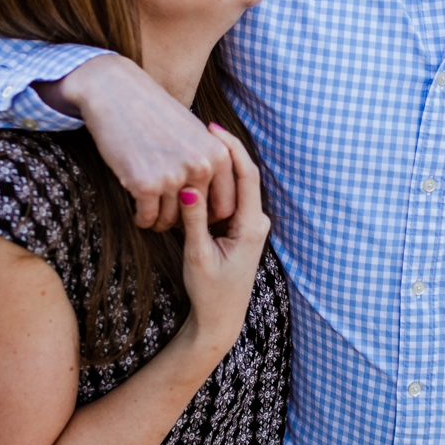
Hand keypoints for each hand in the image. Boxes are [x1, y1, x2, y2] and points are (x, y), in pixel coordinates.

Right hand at [38, 55, 234, 229]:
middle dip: (185, 223)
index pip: (226, 206)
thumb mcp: (195, 133)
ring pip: (171, 220)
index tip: (196, 216)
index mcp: (218, 155)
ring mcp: (173, 176)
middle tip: (170, 216)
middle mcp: (201, 167)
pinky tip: (137, 210)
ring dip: (160, 222)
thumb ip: (210, 162)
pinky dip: (142, 218)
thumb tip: (215, 199)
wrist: (117, 93)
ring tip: (151, 212)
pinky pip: (147, 217)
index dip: (210, 216)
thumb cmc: (155, 113)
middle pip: (199, 218)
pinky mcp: (145, 183)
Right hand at [177, 125, 269, 351]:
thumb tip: (187, 186)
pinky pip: (229, 197)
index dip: (231, 148)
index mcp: (251, 226)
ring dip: (218, 164)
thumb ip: (194, 220)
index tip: (211, 127)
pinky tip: (196, 166)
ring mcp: (250, 224)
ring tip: (195, 139)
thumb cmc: (209, 292)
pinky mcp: (240, 228)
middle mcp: (257, 221)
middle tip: (199, 125)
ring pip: (235, 185)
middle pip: (242, 175)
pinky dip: (215, 181)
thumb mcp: (197, 255)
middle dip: (223, 149)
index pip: (246, 175)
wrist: (221, 318)